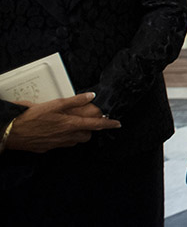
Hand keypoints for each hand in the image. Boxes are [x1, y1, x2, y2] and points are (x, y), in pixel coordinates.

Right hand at [6, 92, 120, 152]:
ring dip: (78, 134)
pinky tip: (58, 131)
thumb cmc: (31, 117)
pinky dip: (65, 138)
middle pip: (87, 135)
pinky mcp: (48, 148)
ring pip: (75, 141)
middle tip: (87, 120)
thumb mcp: (54, 104)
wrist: (11, 132)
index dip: (108, 124)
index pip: (96, 125)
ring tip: (72, 124)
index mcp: (70, 124)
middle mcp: (66, 136)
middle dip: (90, 129)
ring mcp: (57, 144)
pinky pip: (62, 144)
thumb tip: (90, 96)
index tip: (117, 124)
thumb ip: (74, 100)